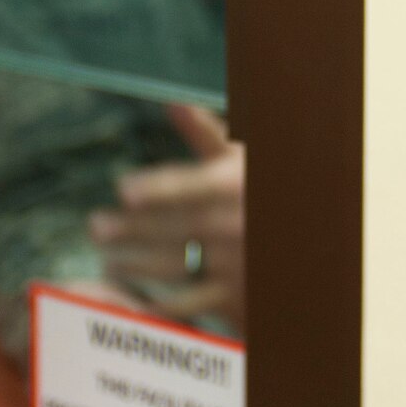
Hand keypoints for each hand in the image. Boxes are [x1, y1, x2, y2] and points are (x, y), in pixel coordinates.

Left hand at [87, 103, 244, 332]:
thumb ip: (204, 133)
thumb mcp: (242, 159)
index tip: (123, 189)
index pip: (194, 186)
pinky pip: (189, 303)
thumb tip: (171, 102)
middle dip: (133, 228)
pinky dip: (157, 304)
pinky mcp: (234, 298)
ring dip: (137, 264)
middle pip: (178, 226)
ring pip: (178, 265)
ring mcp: (237, 264)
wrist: (309, 245)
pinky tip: (130, 298)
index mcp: (239, 186)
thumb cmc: (263, 192)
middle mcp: (238, 224)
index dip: (159, 188)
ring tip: (108, 260)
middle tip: (96, 226)